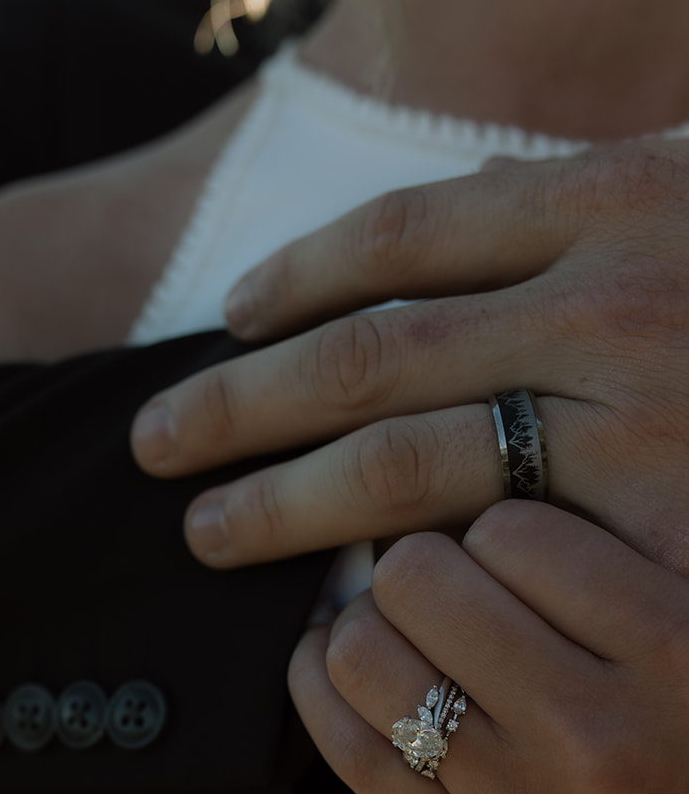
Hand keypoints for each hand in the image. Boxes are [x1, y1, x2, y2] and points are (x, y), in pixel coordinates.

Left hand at [129, 139, 688, 576]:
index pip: (410, 232)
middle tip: (154, 443)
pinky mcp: (654, 532)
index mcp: (627, 196)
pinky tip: (331, 596)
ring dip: (284, 497)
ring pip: (404, 461)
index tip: (228, 319)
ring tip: (203, 530)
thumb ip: (600, 219)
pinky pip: (487, 554)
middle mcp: (618, 296)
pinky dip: (393, 573)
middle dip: (244, 400)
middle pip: (372, 350)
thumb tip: (474, 244)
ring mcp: (638, 420)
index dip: (301, 277)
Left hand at [287, 500, 688, 793]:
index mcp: (676, 649)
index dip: (496, 529)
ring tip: (381, 621)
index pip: (517, 530)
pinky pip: (354, 752)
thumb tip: (501, 522)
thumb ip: (640, 586)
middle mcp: (593, 726)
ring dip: (360, 622)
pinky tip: (324, 662)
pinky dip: (317, 688)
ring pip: (368, 656)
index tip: (503, 552)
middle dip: (415, 567)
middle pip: (423, 580)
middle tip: (436, 583)